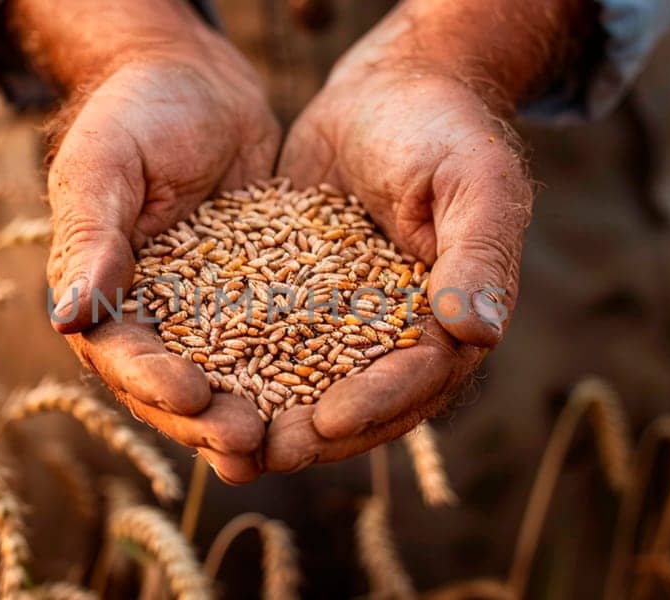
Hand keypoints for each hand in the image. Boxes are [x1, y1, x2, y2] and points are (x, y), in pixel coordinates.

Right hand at [19, 0, 278, 480]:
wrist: (196, 81)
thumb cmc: (135, 113)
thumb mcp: (106, 165)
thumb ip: (91, 238)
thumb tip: (67, 317)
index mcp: (98, 296)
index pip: (122, 356)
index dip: (155, 382)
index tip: (195, 396)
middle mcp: (149, 320)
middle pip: (172, 390)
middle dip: (208, 421)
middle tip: (249, 441)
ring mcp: (203, 317)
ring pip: (225, 383)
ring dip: (253, 416)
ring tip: (288, 442)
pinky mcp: (255, 303)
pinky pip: (275, 346)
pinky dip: (297, 375)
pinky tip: (334, 394)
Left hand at [260, 0, 599, 470]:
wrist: (394, 88)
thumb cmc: (447, 129)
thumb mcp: (475, 184)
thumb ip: (479, 256)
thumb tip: (478, 333)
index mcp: (455, 323)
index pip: (416, 380)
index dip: (374, 406)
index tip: (326, 425)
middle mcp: (403, 337)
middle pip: (360, 403)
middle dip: (310, 434)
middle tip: (259, 454)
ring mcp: (349, 323)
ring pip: (309, 386)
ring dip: (267, 416)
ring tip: (217, 436)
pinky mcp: (303, 300)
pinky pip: (270, 343)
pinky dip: (236, 367)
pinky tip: (190, 382)